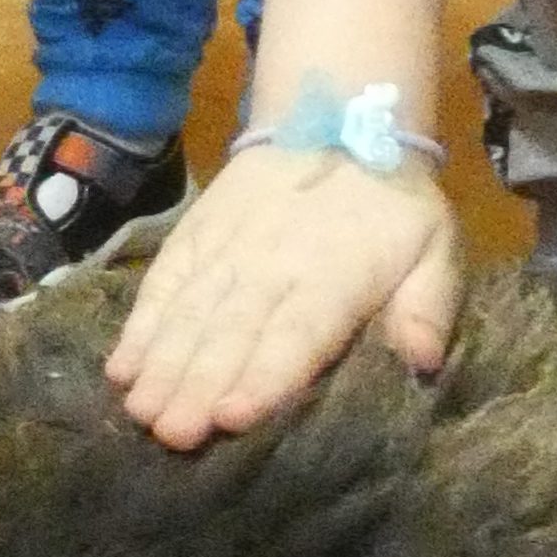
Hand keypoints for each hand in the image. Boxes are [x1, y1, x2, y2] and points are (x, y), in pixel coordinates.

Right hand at [105, 142, 460, 444]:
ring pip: (190, 313)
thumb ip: (428, 305)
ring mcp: (225, 252)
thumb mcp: (434, 247)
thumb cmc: (390, 205)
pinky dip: (139, 326)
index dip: (263, 377)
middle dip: (198, 386)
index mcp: (335, 279)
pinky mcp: (193, 239)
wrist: (335, 122)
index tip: (230, 417)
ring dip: (163, 365)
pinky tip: (121, 368)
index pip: (296, 334)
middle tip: (170, 434)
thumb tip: (422, 360)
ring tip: (141, 411)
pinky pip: (163, 285)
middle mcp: (271, 268)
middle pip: (231, 333)